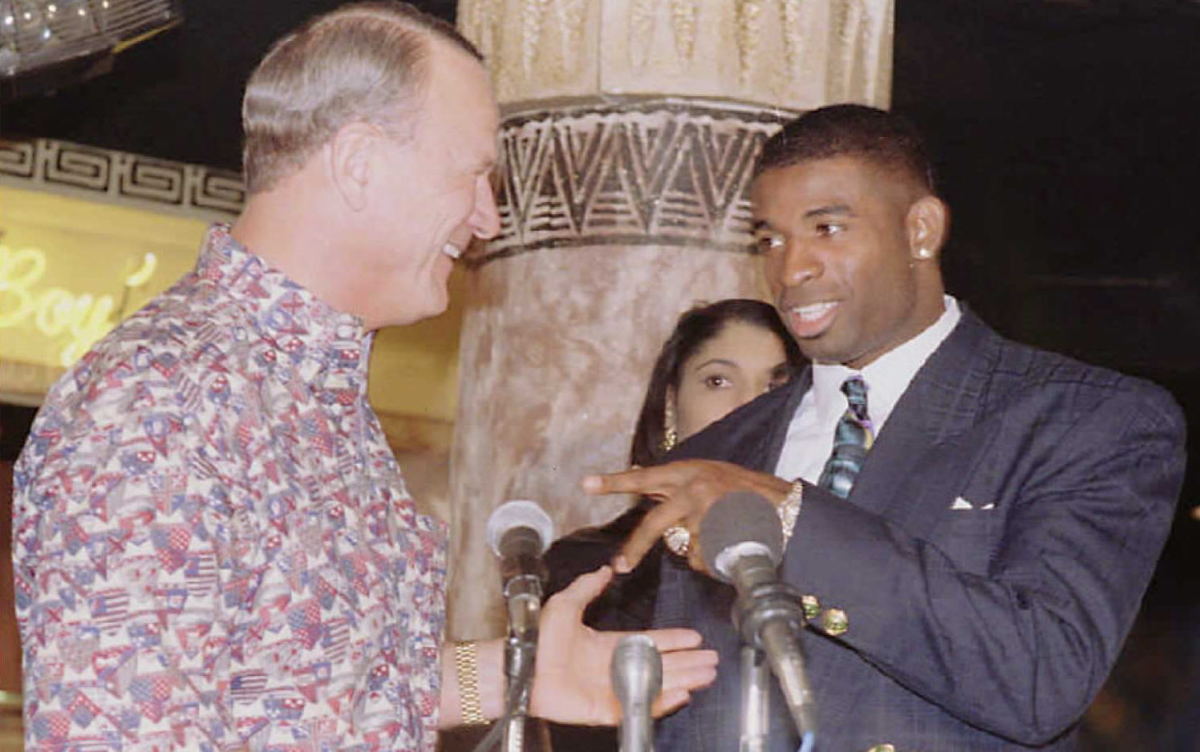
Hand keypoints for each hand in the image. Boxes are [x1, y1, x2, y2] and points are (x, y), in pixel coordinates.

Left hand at [530, 566, 718, 724]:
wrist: (522, 665)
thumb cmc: (538, 638)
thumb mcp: (566, 604)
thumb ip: (588, 587)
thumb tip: (605, 570)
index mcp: (607, 644)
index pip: (649, 642)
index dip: (672, 640)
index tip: (693, 637)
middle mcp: (613, 667)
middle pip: (660, 665)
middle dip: (687, 663)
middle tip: (711, 660)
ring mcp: (611, 690)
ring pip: (656, 685)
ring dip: (683, 680)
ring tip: (706, 675)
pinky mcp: (605, 710)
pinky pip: (638, 707)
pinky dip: (661, 702)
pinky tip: (681, 694)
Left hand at [582, 460, 790, 571]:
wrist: (785, 503)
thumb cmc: (744, 489)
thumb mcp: (707, 475)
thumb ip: (675, 483)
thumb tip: (642, 480)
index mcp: (687, 472)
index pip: (645, 477)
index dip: (615, 481)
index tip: (586, 483)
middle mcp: (693, 490)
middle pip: (654, 524)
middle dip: (635, 548)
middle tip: (620, 567)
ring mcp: (707, 514)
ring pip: (681, 545)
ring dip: (695, 549)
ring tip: (721, 535)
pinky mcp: (720, 535)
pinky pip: (700, 559)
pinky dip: (709, 560)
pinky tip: (727, 545)